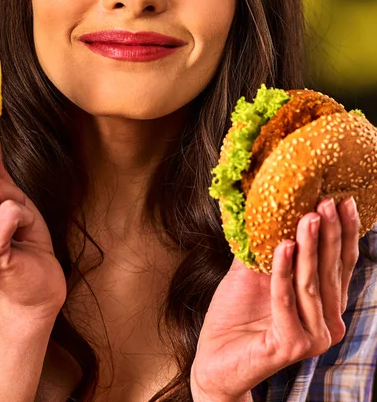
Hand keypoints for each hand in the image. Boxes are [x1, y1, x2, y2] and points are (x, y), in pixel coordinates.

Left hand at [190, 196, 359, 400]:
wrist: (214, 357)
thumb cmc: (235, 315)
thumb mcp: (252, 272)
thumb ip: (264, 245)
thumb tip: (266, 204)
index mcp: (324, 303)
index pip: (340, 263)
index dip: (344, 232)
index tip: (343, 200)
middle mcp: (326, 321)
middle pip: (330, 270)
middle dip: (330, 233)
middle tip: (326, 202)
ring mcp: (313, 336)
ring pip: (311, 283)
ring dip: (310, 247)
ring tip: (307, 217)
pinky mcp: (293, 344)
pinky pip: (287, 300)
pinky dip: (283, 272)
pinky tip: (283, 246)